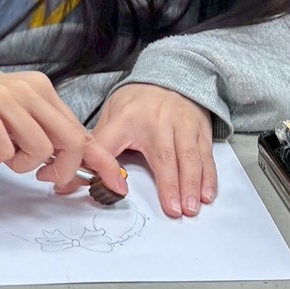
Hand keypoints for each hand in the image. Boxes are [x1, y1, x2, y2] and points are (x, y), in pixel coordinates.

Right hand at [0, 72, 125, 194]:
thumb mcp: (28, 120)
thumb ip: (57, 138)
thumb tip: (95, 167)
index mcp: (43, 90)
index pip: (80, 130)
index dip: (101, 161)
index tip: (115, 184)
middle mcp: (27, 88)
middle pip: (68, 141)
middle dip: (60, 170)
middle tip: (42, 176)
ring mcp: (3, 96)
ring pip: (37, 150)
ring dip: (20, 163)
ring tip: (4, 152)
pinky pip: (2, 150)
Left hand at [91, 84, 215, 216]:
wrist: (171, 77)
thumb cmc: (138, 103)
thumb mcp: (112, 114)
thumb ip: (100, 143)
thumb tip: (81, 174)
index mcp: (126, 118)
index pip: (111, 143)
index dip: (107, 166)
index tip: (112, 189)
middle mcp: (157, 121)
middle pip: (163, 155)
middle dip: (170, 185)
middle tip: (174, 210)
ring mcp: (182, 125)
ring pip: (188, 157)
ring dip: (191, 184)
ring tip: (190, 207)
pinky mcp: (200, 130)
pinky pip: (205, 155)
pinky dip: (208, 176)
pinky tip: (207, 194)